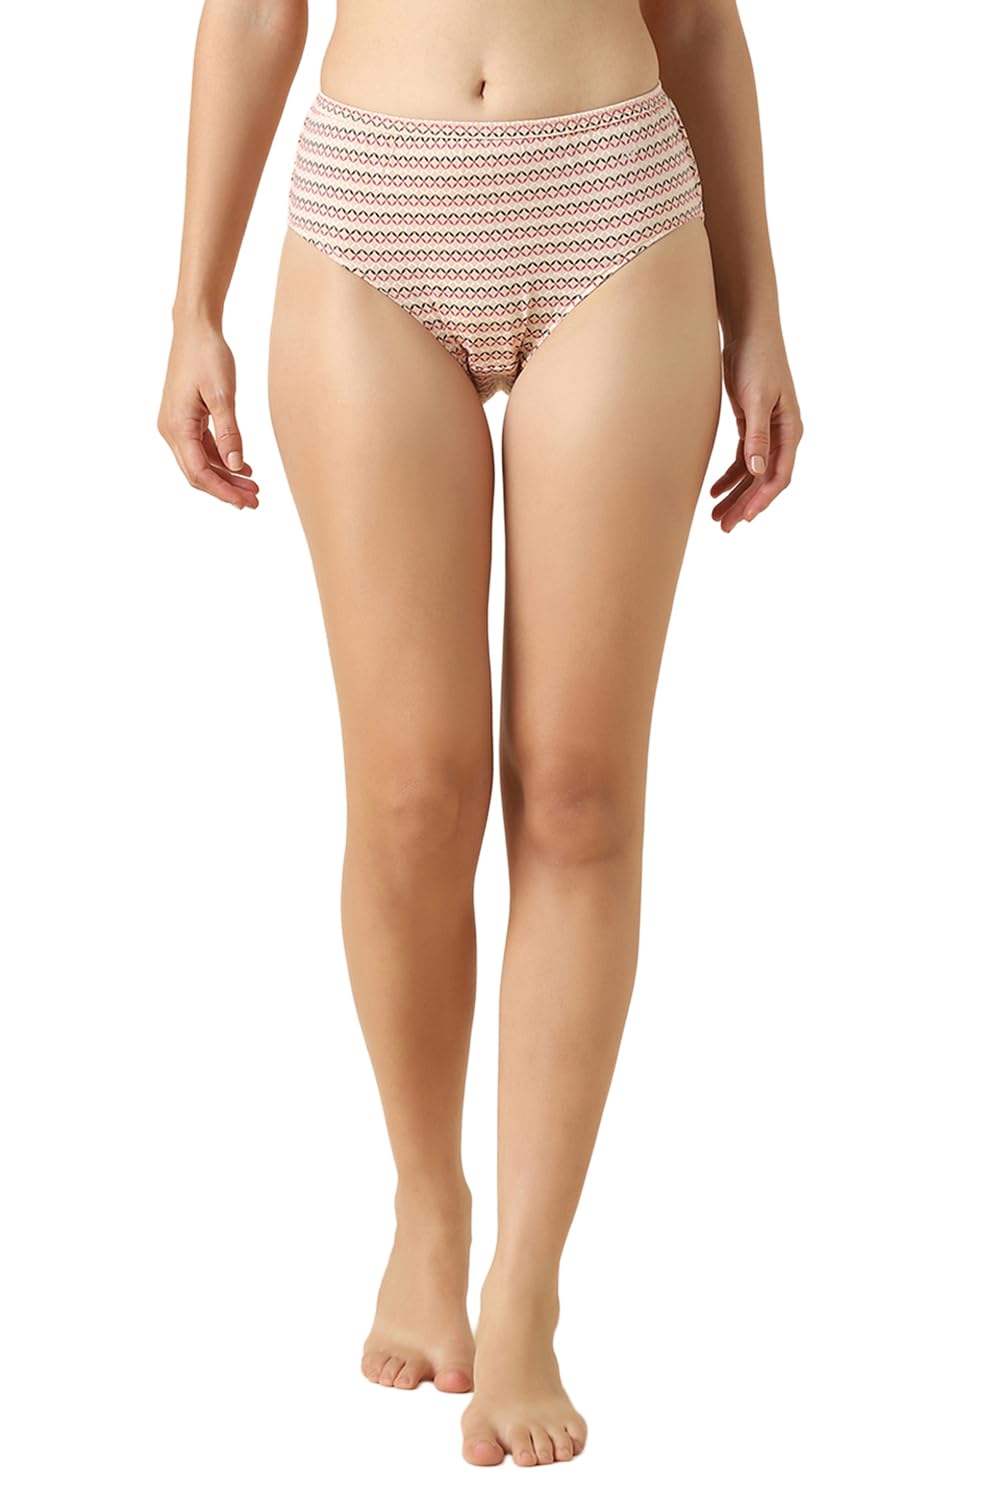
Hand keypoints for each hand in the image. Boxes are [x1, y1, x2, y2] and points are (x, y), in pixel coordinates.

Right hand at [158, 322, 259, 508]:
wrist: (195, 329)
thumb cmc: (208, 355)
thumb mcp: (223, 396)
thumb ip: (229, 434)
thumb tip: (236, 467)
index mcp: (177, 426)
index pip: (198, 472)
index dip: (222, 491)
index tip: (244, 502)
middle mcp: (171, 429)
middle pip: (197, 472)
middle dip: (226, 489)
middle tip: (254, 501)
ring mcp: (176, 425)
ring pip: (200, 462)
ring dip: (225, 476)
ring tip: (253, 488)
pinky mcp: (185, 419)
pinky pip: (201, 448)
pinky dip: (221, 459)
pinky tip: (243, 467)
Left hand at [709, 328, 802, 530]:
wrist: (749, 333)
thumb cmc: (756, 361)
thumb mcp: (756, 399)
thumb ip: (757, 435)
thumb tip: (757, 469)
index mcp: (790, 430)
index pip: (779, 475)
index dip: (762, 499)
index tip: (745, 518)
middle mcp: (782, 434)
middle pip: (764, 480)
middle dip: (745, 505)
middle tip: (724, 527)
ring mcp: (767, 431)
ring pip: (752, 473)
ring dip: (736, 495)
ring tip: (716, 516)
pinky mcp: (751, 424)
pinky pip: (743, 459)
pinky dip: (730, 477)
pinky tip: (714, 491)